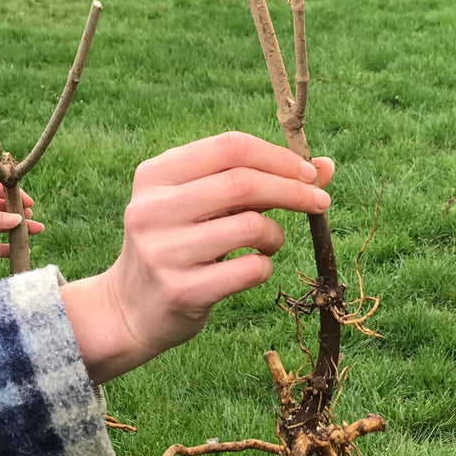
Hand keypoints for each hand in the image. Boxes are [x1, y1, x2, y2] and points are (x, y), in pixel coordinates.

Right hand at [60, 132, 333, 382]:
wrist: (130, 309)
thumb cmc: (181, 245)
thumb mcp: (205, 205)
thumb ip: (258, 180)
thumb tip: (326, 166)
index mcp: (155, 174)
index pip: (229, 147)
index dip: (278, 157)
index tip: (309, 173)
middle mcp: (153, 208)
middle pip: (243, 182)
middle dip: (294, 190)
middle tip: (320, 202)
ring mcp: (163, 251)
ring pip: (251, 226)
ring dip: (276, 234)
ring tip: (269, 243)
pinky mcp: (180, 290)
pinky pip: (249, 270)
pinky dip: (265, 266)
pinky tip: (252, 269)